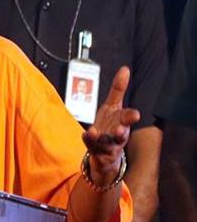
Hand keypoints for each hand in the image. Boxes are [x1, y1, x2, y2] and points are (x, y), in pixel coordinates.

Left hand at [83, 67, 139, 184]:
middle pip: (120, 134)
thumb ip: (118, 89)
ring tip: (95, 132)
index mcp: (121, 122)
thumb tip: (125, 68)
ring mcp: (106, 144)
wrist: (105, 152)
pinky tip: (85, 134)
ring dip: (102, 138)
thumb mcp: (113, 106)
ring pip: (106, 142)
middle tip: (120, 130)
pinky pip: (91, 146)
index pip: (127, 118)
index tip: (136, 114)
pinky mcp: (95, 151)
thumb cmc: (111, 125)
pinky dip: (89, 140)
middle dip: (121, 132)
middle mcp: (116, 134)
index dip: (131, 116)